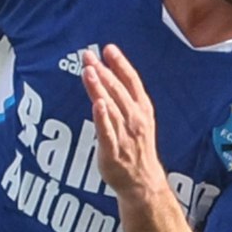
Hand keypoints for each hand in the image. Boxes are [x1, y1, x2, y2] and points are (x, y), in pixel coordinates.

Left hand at [81, 44, 165, 200]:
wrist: (143, 183)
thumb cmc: (137, 149)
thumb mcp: (138, 120)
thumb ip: (124, 99)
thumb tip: (106, 75)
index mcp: (143, 110)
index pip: (132, 82)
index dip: (120, 64)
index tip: (108, 48)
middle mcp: (136, 120)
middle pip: (118, 91)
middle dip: (103, 71)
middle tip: (88, 56)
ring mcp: (125, 136)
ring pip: (111, 108)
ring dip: (100, 89)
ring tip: (89, 71)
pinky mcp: (113, 152)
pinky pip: (107, 133)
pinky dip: (102, 118)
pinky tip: (97, 104)